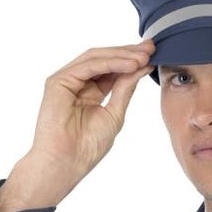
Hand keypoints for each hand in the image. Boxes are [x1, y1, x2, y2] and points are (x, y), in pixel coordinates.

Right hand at [0, 39, 157, 210]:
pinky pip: (89, 65)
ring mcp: (66, 80)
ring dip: (122, 55)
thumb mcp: (114, 114)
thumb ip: (124, 90)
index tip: (152, 55)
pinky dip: (111, 63)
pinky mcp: (58, 81)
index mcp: (89, 92)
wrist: (66, 163)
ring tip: (143, 57)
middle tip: (151, 48)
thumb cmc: (87, 148)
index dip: (132, 61)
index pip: (112, 70)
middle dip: (128, 53)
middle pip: (105, 60)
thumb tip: (140, 68)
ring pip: (97, 58)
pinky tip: (130, 64)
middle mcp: (77, 83)